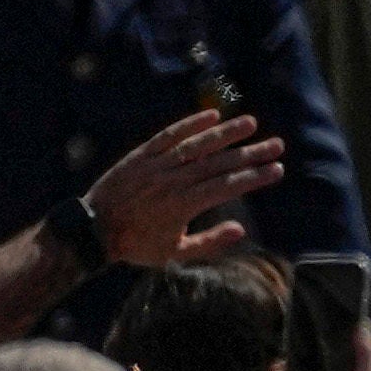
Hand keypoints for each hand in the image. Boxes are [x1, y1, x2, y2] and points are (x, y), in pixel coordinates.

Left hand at [84, 99, 282, 270]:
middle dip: (251, 153)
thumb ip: (209, 243)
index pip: (227, 186)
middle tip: (277, 144)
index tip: (277, 169)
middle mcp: (173, 182)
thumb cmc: (136, 244)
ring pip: (197, 145)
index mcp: (183, 206)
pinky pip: (168, 135)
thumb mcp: (174, 254)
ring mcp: (156, 166)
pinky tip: (212, 116)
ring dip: (226, 133)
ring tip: (251, 122)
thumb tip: (241, 230)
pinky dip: (190, 124)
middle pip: (219, 163)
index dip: (254, 177)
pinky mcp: (141, 155)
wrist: (93, 230)